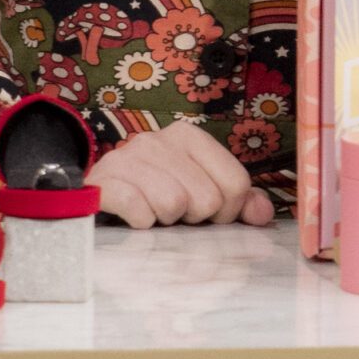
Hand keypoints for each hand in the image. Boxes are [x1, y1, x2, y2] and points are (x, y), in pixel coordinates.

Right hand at [90, 123, 274, 228]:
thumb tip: (262, 214)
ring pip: (174, 204)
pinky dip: (140, 222)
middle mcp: (158, 140)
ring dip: (165, 221)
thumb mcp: (199, 192)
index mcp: (189, 136)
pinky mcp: (103, 181)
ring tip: (154, 213)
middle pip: (207, 199)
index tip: (207, 215)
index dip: (227, 212)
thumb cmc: (153, 196)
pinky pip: (137, 208)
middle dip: (194, 218)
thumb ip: (237, 201)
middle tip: (174, 215)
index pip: (236, 183)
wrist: (96, 198)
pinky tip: (135, 218)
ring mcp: (127, 157)